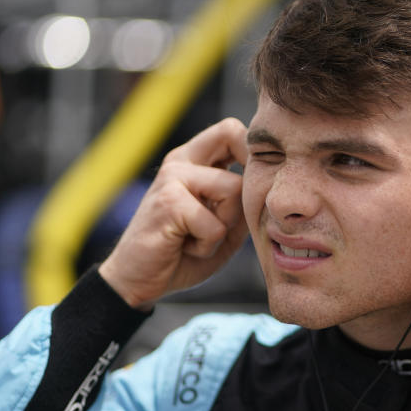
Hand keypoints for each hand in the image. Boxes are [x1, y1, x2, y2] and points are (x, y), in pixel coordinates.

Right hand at [99, 118, 248, 309]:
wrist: (139, 280)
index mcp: (193, 161)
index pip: (231, 130)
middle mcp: (181, 161)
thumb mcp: (225, 226)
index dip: (253, 150)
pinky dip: (207, 245)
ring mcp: (173, 177)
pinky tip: (184, 247)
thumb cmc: (183, 254)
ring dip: (225, 226)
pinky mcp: (169, 202)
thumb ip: (244, 202)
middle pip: (232, 135)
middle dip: (244, 179)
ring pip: (234, 190)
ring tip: (199, 237)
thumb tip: (272, 184)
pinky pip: (215, 225)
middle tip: (226, 216)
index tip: (255, 185)